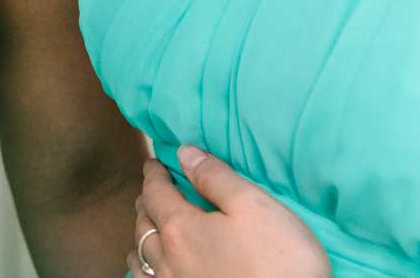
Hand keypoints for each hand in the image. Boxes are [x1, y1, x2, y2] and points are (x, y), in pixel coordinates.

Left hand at [128, 145, 328, 277]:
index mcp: (180, 228)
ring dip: (141, 237)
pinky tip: (155, 270)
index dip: (154, 174)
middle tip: (153, 192)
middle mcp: (168, 260)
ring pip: (140, 260)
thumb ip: (216, 177)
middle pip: (144, 225)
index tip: (154, 163)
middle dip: (146, 203)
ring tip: (149, 228)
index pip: (156, 192)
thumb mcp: (254, 206)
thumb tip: (185, 153)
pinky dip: (143, 269)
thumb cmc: (279, 260)